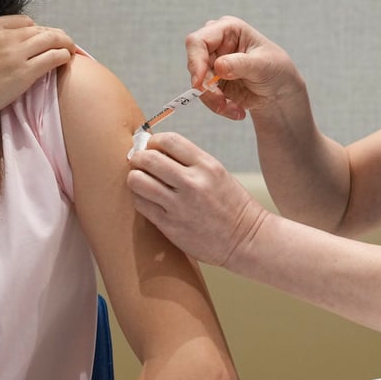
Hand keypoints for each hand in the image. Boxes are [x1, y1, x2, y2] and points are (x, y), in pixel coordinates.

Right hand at [0, 15, 75, 129]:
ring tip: (70, 50)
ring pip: (51, 39)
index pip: (24, 21)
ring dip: (64, 43)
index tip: (41, 41)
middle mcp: (3, 34)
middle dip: (54, 36)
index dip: (36, 30)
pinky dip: (64, 56)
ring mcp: (15, 52)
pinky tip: (67, 59)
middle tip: (63, 44)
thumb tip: (7, 42)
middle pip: (40, 29)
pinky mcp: (24, 72)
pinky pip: (53, 57)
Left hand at [127, 131, 268, 267]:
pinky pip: (141, 204)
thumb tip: (156, 149)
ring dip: (135, 178)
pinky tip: (147, 199)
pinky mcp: (170, 226)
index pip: (169, 140)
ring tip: (140, 181)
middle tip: (139, 162)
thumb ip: (189, 161)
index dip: (154, 141)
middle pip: (149, 158)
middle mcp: (192, 183)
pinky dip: (139, 198)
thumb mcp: (217, 173)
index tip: (151, 147)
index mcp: (207, 165)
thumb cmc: (231, 205)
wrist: (246, 240)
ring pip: (138, 181)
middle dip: (139, 157)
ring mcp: (179, 205)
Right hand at [185, 16, 304, 119]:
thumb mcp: (263, 65)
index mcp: (228, 30)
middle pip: (194, 63)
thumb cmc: (276, 69)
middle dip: (206, 87)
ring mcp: (211, 64)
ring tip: (236, 110)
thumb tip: (218, 66)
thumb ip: (241, 64)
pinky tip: (237, 110)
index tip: (200, 83)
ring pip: (197, 84)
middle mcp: (215, 44)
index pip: (198, 41)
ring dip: (213, 100)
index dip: (195, 61)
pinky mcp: (212, 82)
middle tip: (221, 102)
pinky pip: (205, 97)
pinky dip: (218, 106)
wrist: (280, 92)